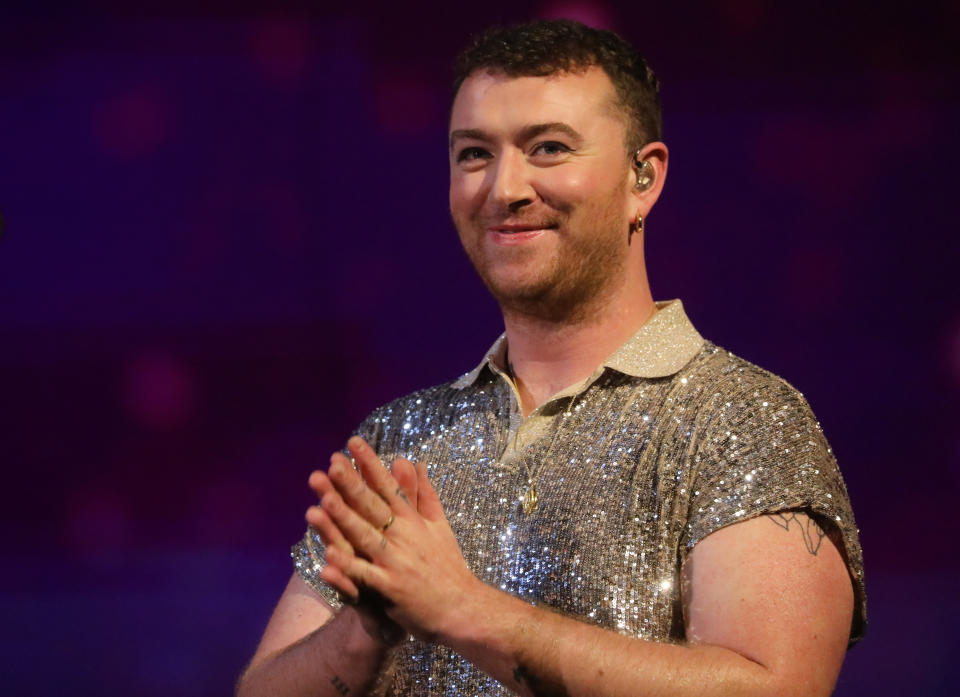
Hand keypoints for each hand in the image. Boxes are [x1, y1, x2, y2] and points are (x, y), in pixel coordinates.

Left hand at [306, 436, 482, 639]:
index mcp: (413, 520)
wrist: (463, 608)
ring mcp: (396, 562)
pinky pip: (365, 576)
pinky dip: (347, 568)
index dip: (370, 464)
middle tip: (332, 463)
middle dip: (351, 484)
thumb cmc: (448, 566)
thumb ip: (423, 494)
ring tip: (322, 502)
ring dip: (344, 519)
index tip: (353, 443)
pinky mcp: (391, 588)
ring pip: (365, 536)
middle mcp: (404, 536)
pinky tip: (327, 557)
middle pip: (373, 506)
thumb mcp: (439, 525)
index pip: (389, 485)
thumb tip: (414, 462)